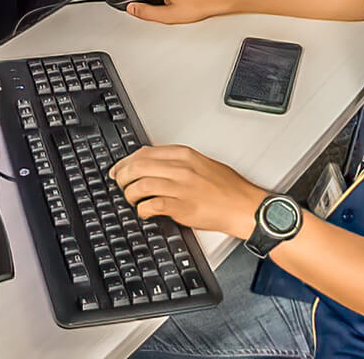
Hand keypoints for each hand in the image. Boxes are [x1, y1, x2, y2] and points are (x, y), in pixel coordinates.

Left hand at [109, 145, 267, 241]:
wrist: (244, 206)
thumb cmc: (228, 188)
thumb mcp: (202, 163)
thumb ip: (178, 161)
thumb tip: (152, 163)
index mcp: (184, 155)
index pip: (144, 152)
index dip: (126, 161)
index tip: (119, 169)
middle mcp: (180, 168)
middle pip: (138, 167)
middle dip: (123, 176)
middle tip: (119, 184)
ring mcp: (180, 187)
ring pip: (140, 185)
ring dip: (130, 194)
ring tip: (132, 200)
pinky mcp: (181, 207)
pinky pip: (152, 205)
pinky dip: (142, 209)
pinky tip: (144, 211)